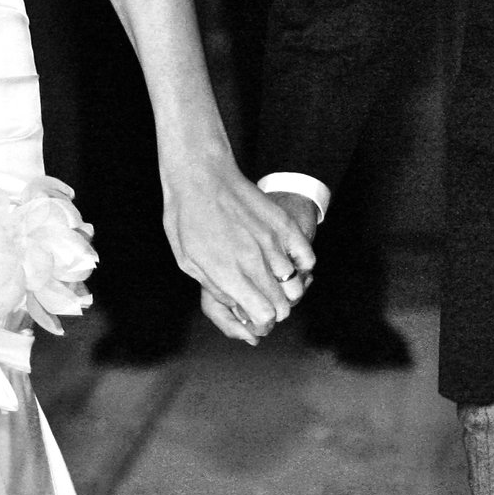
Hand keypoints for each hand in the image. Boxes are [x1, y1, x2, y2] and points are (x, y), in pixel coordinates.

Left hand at [161, 151, 314, 344]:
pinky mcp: (284, 225)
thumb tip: (237, 307)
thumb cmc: (186, 217)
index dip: (259, 319)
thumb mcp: (187, 260)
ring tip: (271, 277)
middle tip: (261, 296)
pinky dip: (300, 265)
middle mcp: (254, 261)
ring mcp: (272, 242)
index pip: (264, 315)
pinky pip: (307, 258)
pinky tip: (285, 259)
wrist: (199, 175)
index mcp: (228, 273)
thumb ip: (215, 289)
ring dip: (286, 287)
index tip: (251, 310)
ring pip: (296, 285)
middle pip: (283, 306)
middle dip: (274, 308)